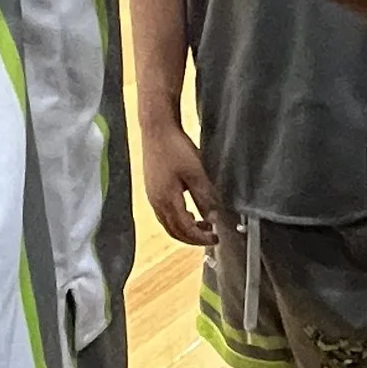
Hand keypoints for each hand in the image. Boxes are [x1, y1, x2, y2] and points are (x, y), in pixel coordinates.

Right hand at [141, 117, 220, 246]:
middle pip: (173, 230)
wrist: (156, 129)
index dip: (200, 237)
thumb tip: (213, 218)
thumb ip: (204, 197)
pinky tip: (188, 211)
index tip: (215, 238)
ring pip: (168, 223)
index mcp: (166, 200)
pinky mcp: (151, 188)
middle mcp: (156, 202)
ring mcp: (152, 196)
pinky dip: (177, 219)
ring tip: (202, 226)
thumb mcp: (196, 173)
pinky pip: (164, 213)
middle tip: (210, 237)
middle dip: (192, 238)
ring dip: (184, 229)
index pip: (184, 229)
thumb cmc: (176, 148)